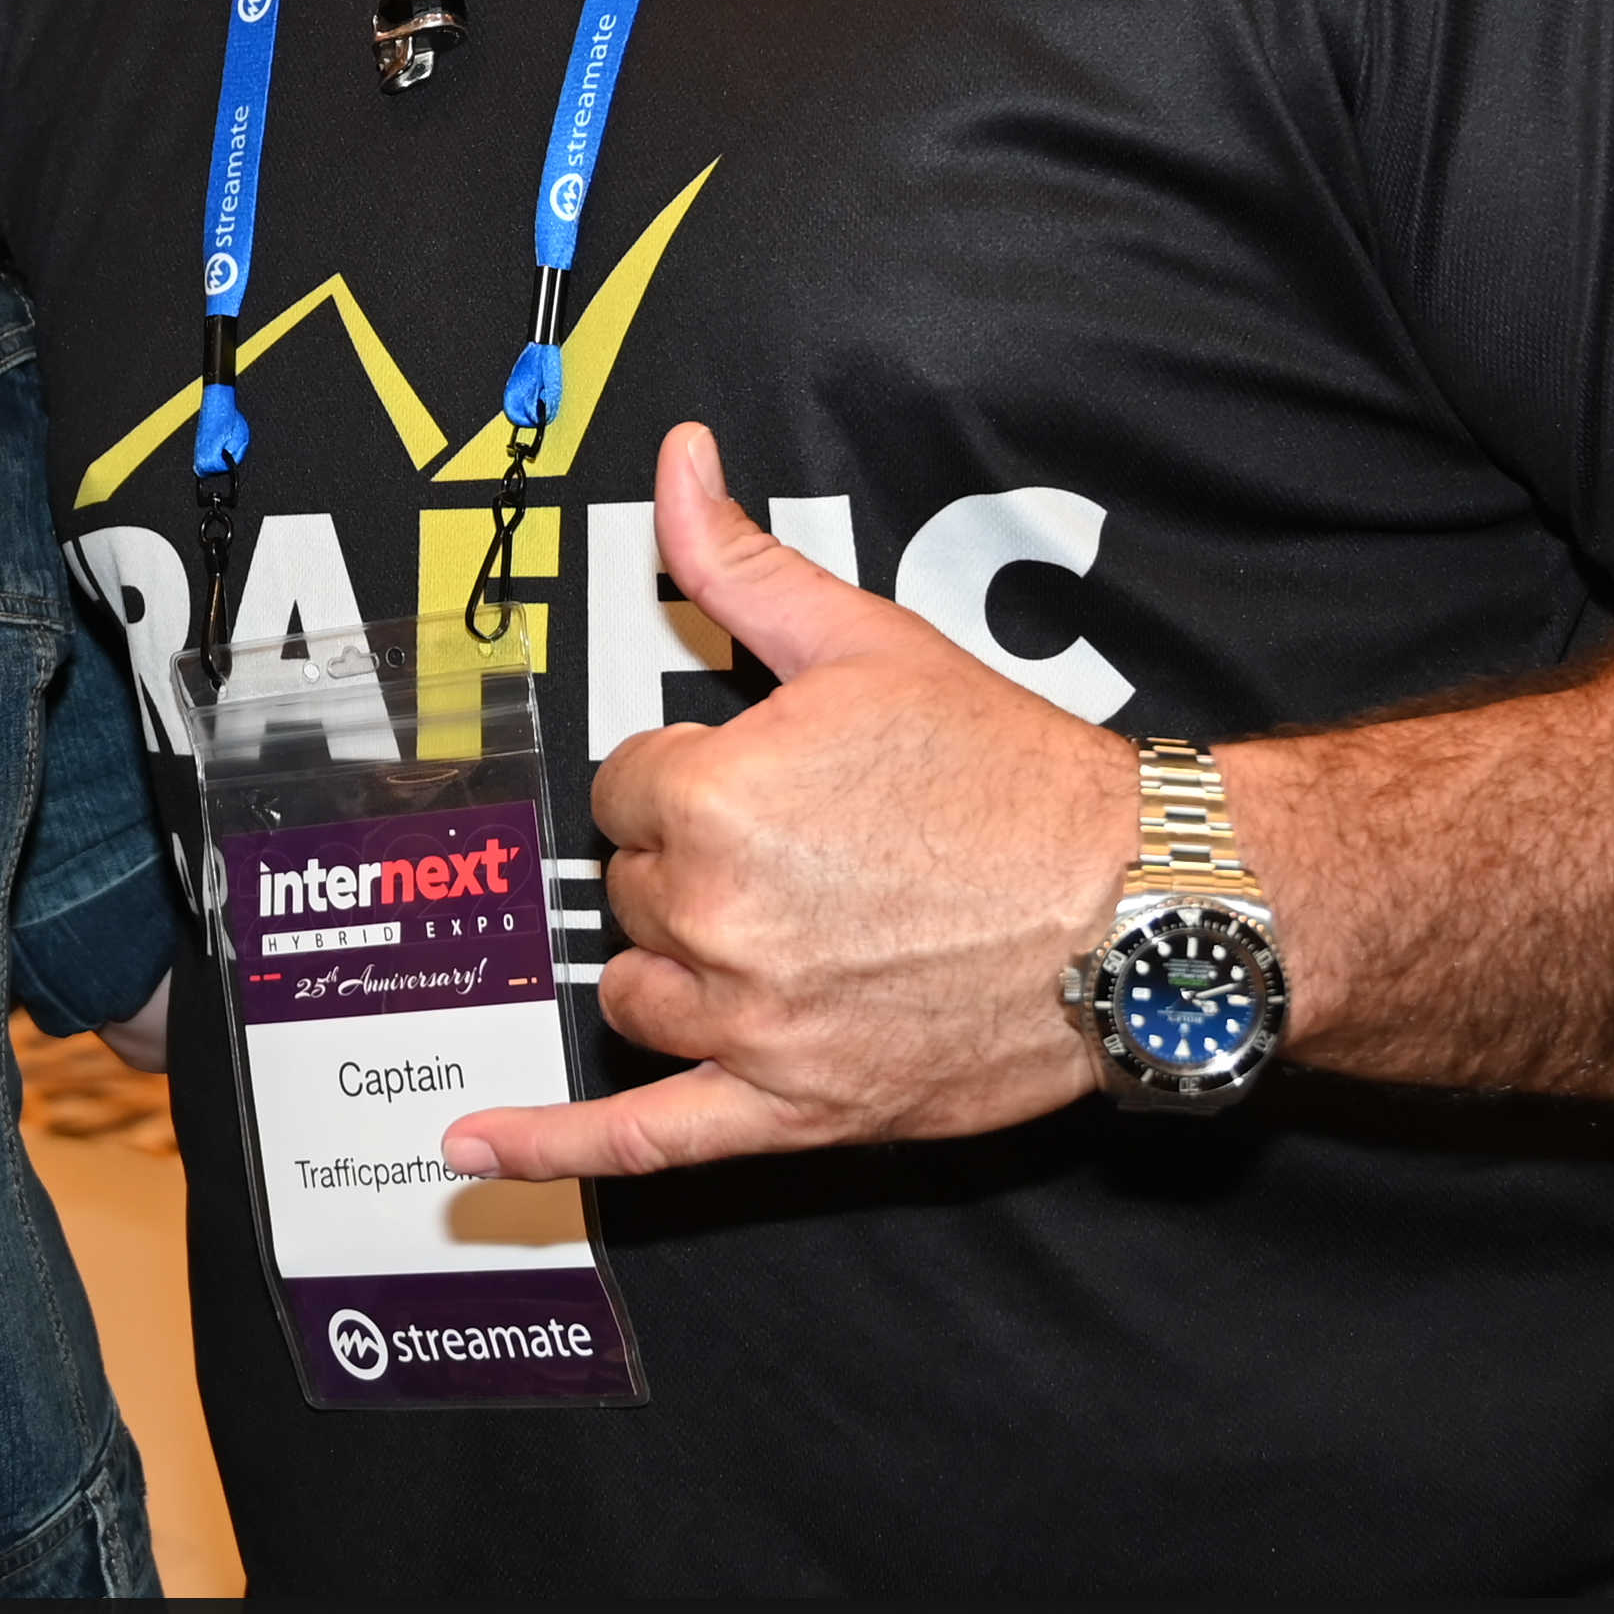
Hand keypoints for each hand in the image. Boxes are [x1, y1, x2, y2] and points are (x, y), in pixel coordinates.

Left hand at [438, 423, 1129, 1179]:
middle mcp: (717, 919)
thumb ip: (738, 563)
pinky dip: (553, 1148)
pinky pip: (645, 1143)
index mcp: (714, 799)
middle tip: (813, 850)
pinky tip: (477, 1149)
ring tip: (777, 931)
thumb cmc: (1011, 776)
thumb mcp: (867, 642)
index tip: (772, 778)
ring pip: (641, 993)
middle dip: (699, 865)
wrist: (1137, 905)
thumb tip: (676, 463)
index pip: (626, 787)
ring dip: (681, 963)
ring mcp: (752, 1027)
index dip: (692, 774)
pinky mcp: (794, 1111)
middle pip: (635, 889)